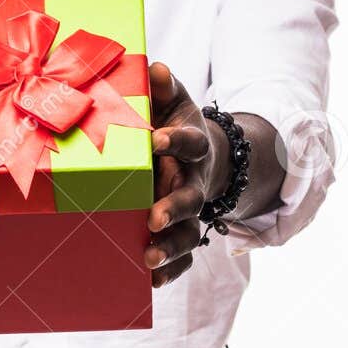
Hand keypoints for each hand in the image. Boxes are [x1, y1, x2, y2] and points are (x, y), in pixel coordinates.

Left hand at [143, 62, 229, 288]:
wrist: (198, 157)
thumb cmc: (171, 124)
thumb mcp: (171, 102)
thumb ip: (163, 87)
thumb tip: (155, 66)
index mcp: (192, 145)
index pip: (188, 142)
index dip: (174, 141)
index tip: (156, 140)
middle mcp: (194, 181)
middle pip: (190, 197)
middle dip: (174, 207)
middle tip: (154, 217)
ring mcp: (191, 210)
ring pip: (188, 232)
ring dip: (170, 246)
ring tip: (148, 259)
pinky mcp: (183, 231)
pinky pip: (183, 256)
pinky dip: (171, 270)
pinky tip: (150, 281)